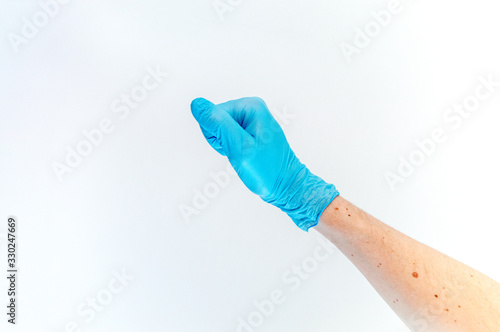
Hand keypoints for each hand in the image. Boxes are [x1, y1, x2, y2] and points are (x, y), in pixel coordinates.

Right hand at [190, 97, 338, 230]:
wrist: (286, 186)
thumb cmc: (267, 170)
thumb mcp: (239, 146)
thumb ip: (217, 123)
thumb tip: (197, 104)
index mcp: (250, 106)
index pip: (212, 114)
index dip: (217, 136)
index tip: (234, 147)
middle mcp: (251, 109)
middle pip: (215, 119)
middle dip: (220, 140)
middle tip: (238, 152)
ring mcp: (250, 120)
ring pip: (218, 129)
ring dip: (225, 145)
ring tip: (242, 155)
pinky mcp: (249, 131)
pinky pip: (227, 136)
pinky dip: (230, 148)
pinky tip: (243, 155)